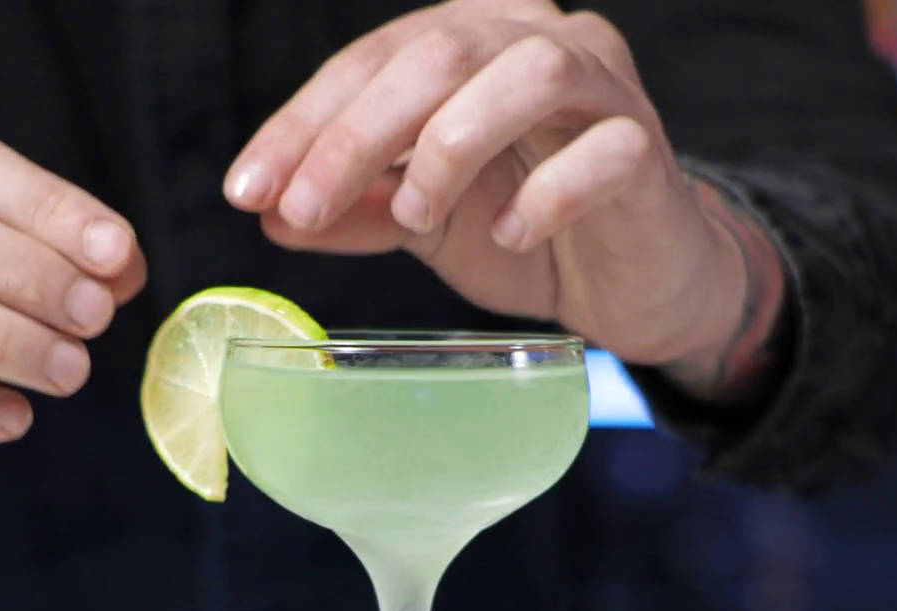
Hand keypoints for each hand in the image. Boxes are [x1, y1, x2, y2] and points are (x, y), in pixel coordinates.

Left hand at [224, 0, 782, 396]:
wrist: (629, 283)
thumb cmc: (527, 228)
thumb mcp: (420, 221)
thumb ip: (351, 210)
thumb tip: (269, 214)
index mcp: (472, 41)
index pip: (374, 60)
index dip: (303, 123)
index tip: (247, 189)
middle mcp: (538, 41)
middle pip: (440, 53)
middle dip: (356, 134)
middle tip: (302, 208)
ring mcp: (603, 88)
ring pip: (529, 72)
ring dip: (451, 145)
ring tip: (412, 214)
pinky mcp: (649, 150)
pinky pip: (603, 152)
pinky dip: (547, 193)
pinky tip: (512, 234)